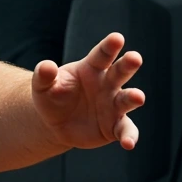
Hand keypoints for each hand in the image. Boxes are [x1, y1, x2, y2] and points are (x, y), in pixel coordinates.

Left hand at [32, 32, 144, 150]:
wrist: (56, 122)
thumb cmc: (53, 96)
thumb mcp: (43, 86)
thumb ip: (44, 75)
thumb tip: (46, 66)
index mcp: (92, 68)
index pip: (102, 55)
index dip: (109, 46)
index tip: (117, 38)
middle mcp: (108, 84)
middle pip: (120, 72)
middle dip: (128, 64)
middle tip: (134, 58)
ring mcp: (114, 105)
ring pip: (127, 99)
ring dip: (133, 98)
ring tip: (138, 97)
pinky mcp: (115, 126)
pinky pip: (125, 130)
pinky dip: (129, 136)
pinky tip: (128, 143)